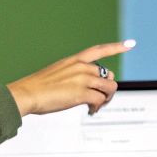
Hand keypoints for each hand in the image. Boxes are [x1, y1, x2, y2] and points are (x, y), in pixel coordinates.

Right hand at [7, 40, 133, 116]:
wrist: (26, 94)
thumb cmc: (37, 88)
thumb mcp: (57, 75)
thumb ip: (73, 77)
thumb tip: (87, 89)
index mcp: (74, 60)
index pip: (99, 50)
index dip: (116, 47)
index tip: (130, 45)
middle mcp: (81, 67)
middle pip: (108, 76)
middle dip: (107, 90)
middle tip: (100, 100)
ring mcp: (82, 79)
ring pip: (108, 88)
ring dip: (106, 100)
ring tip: (96, 107)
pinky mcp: (81, 93)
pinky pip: (100, 100)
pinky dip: (97, 107)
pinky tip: (90, 111)